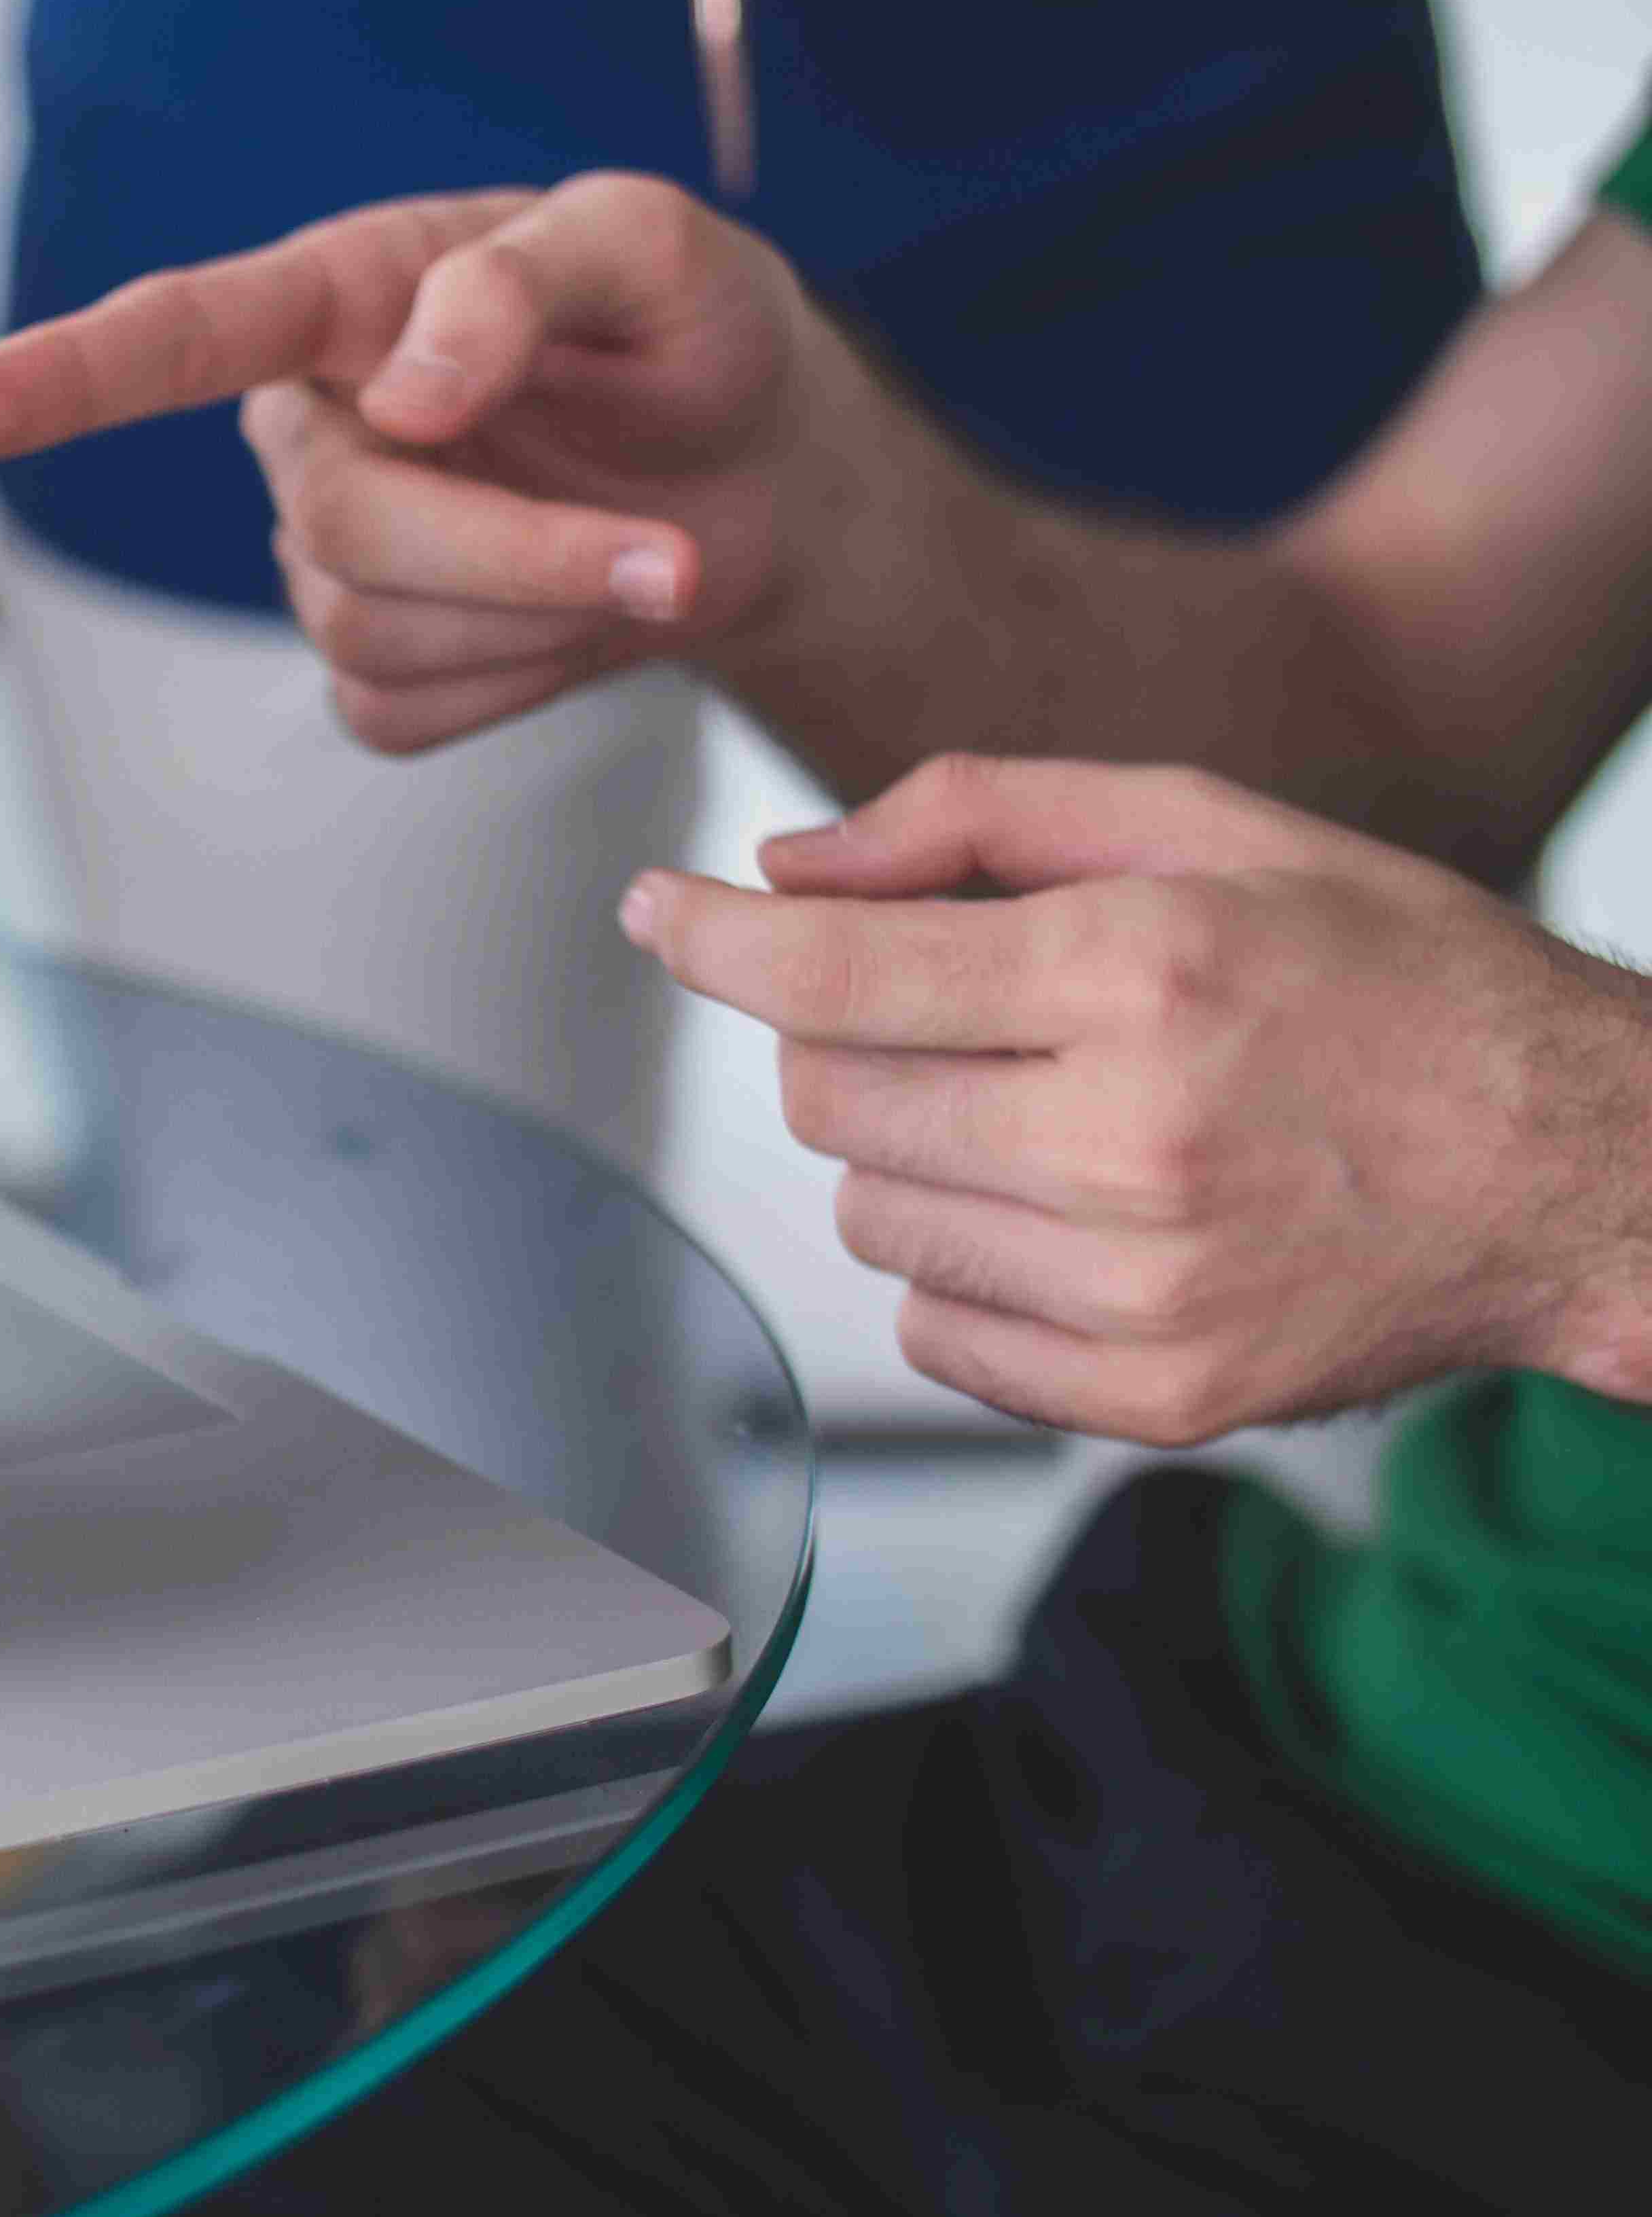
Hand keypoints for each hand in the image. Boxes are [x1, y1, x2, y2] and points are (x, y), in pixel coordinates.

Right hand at [0, 173, 935, 754]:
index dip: (53, 381)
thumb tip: (406, 391)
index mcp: (346, 296)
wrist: (762, 477)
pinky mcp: (374, 668)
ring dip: (540, 614)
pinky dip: (521, 682)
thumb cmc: (693, 333)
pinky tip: (571, 619)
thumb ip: (528, 280)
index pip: (174, 336)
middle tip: (670, 558)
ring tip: (642, 555)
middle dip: (516, 555)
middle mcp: (309, 426)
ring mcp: (328, 557)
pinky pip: (404, 712)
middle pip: (342, 527)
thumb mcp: (657, 250)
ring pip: (374, 632)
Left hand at [621, 755, 1651, 1438]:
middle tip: (958, 1014)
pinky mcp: (1156, 1399)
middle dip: (850, 1038)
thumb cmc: (1392, 978)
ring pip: (868, 1216)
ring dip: (912, 1154)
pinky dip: (963, 1271)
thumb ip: (975, 816)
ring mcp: (1142, 1289)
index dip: (713, 939)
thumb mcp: (1208, 826)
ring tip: (1048, 1113)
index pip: (832, 974)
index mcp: (1140, 973)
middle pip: (828, 1097)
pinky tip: (1070, 1214)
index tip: (657, 912)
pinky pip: (935, 1333)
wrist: (1580, 1167)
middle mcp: (1131, 1140)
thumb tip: (785, 871)